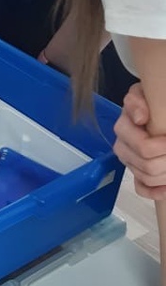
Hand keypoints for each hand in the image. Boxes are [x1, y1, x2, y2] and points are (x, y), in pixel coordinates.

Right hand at [113, 83, 165, 197]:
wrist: (153, 110)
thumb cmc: (150, 102)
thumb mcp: (143, 93)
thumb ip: (137, 102)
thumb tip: (140, 119)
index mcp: (123, 128)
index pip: (143, 148)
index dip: (163, 148)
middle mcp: (122, 147)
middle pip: (147, 166)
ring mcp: (129, 162)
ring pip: (147, 178)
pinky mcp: (135, 173)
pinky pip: (141, 189)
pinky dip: (155, 192)